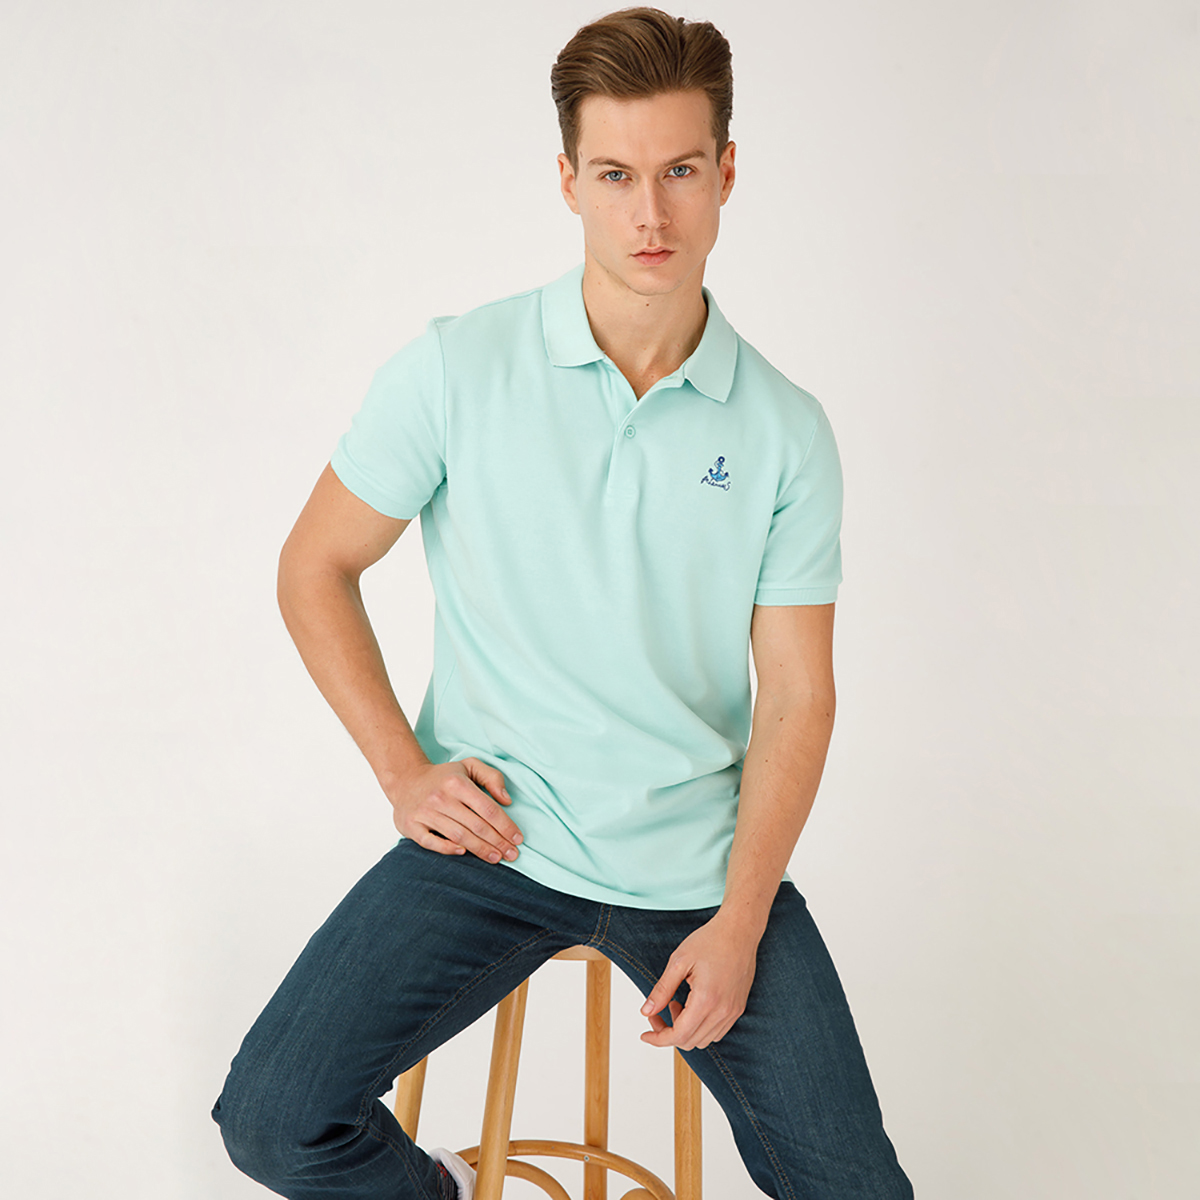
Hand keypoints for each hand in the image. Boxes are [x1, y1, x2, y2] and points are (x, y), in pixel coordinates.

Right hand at [387, 757, 523, 863]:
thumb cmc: (444, 777)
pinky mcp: (411, 826)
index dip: (505, 825)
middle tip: (512, 854)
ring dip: (480, 849)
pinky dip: (448, 849)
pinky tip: (464, 853)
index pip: (488, 808)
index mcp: (456, 783)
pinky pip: (432, 842)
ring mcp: (424, 813)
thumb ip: (492, 777)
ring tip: (496, 857)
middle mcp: (440, 798)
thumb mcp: (469, 766)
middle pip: (476, 826)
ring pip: (458, 836)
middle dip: (498, 842)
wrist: (405, 780)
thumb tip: (507, 800)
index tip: (518, 838)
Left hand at [640, 913, 758, 1050]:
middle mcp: (723, 1011)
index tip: (646, 1034)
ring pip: (704, 1040)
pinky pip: (717, 1031)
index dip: (659, 1038)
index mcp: (706, 1000)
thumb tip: (646, 1011)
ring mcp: (733, 1011)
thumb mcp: (679, 962)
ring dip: (685, 1030)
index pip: (679, 1035)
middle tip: (658, 1012)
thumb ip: (662, 990)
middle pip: (690, 1041)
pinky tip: (693, 1006)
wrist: (739, 930)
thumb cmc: (711, 941)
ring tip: (678, 1004)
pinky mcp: (738, 1008)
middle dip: (668, 1032)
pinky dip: (700, 1027)